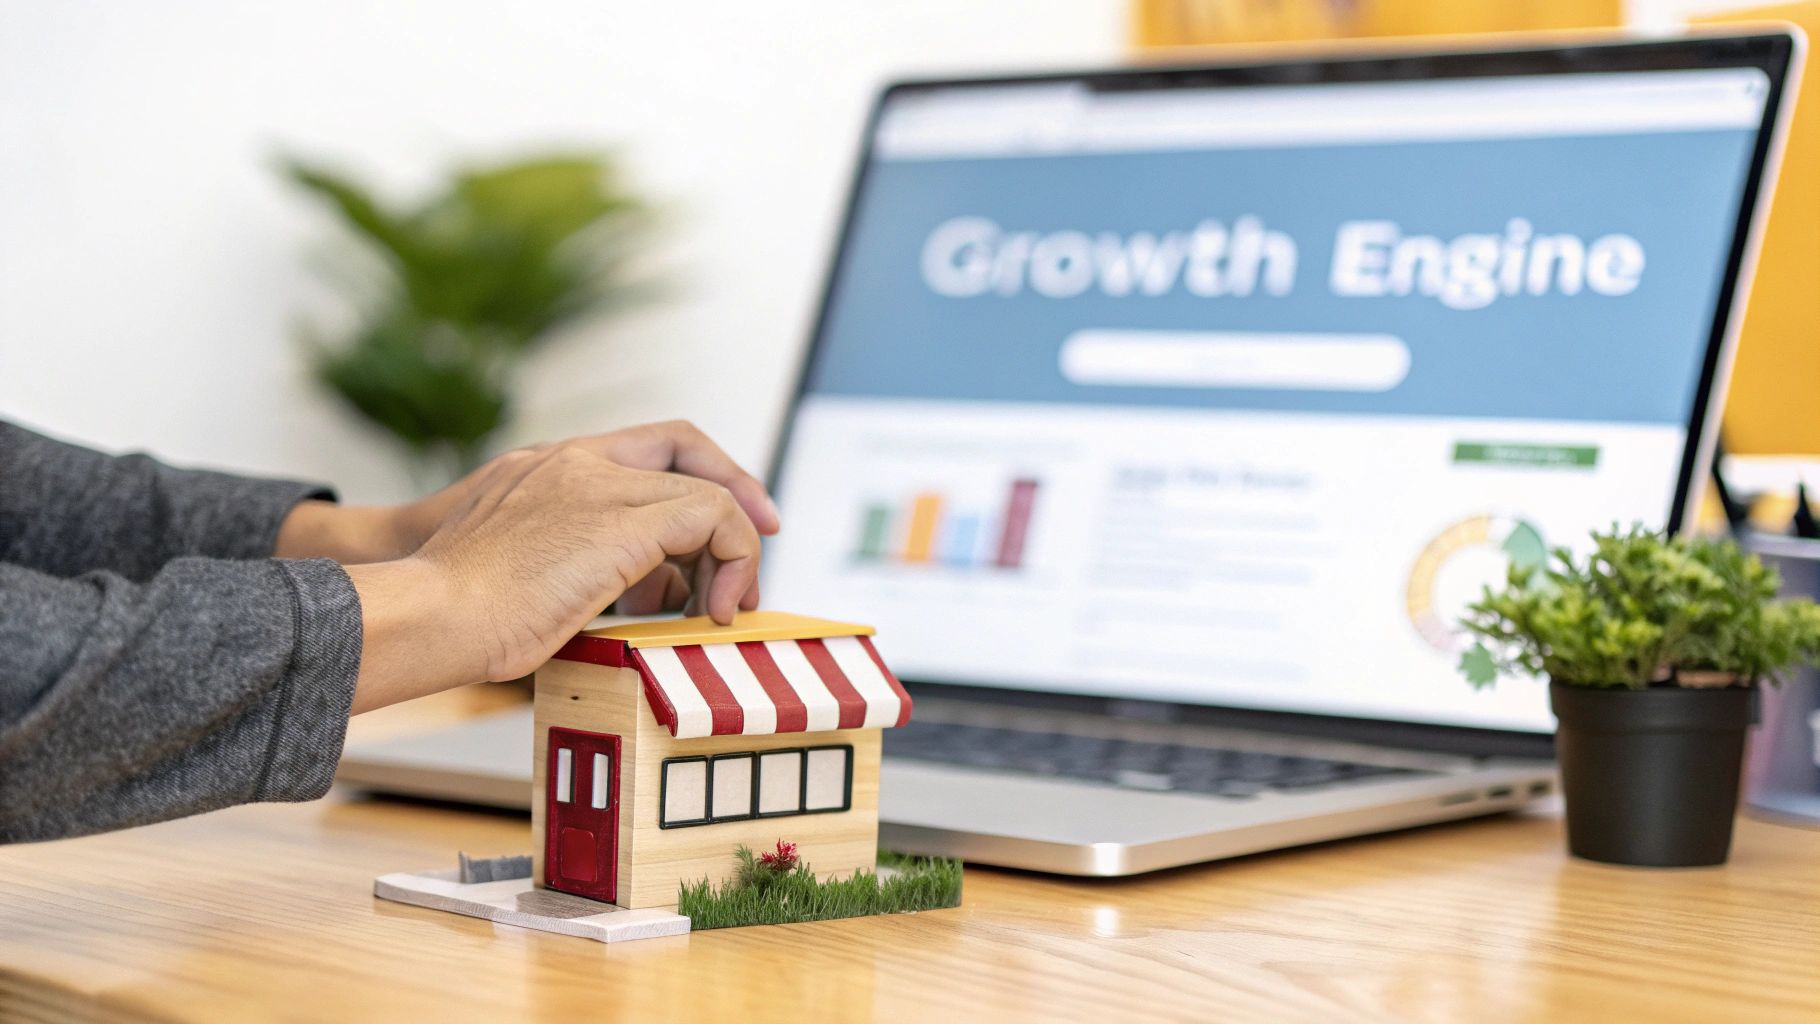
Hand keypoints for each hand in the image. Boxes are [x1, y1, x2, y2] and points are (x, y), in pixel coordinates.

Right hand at [344, 445, 762, 712]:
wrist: (427, 613)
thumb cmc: (460, 614)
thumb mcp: (525, 571)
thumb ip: (585, 565)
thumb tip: (657, 592)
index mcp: (546, 466)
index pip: (645, 443)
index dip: (697, 472)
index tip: (724, 521)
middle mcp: (574, 461)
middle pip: (686, 449)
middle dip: (736, 497)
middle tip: (757, 553)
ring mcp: (596, 485)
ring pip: (705, 490)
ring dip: (732, 548)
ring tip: (727, 603)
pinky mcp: (620, 524)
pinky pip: (710, 518)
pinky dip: (732, 560)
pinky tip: (716, 609)